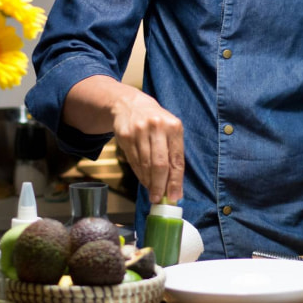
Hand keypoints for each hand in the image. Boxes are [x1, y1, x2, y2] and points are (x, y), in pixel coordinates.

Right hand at [110, 89, 184, 203]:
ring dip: (149, 182)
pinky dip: (140, 174)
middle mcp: (157, 128)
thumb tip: (175, 187)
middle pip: (160, 165)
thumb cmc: (155, 122)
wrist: (129, 104)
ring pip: (145, 165)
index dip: (176, 181)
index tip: (174, 196)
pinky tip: (144, 180)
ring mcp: (139, 131)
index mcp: (174, 127)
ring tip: (152, 191)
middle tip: (159, 199)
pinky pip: (133, 161)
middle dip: (160, 186)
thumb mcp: (169, 131)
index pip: (176, 160)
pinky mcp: (125, 136)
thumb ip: (173, 156)